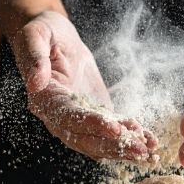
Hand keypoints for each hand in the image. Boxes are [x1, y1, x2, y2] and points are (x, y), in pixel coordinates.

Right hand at [9, 11, 156, 160]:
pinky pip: (110, 130)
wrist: (55, 35)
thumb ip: (35, 58)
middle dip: (113, 145)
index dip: (91, 124)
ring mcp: (77, 118)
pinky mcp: (94, 113)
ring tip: (148, 151)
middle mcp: (58, 116)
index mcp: (44, 99)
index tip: (114, 128)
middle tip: (139, 151)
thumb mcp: (36, 36)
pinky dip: (129, 137)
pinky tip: (148, 141)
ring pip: (99, 141)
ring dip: (123, 148)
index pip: (68, 117)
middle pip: (85, 138)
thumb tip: (35, 83)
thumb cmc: (44, 32)